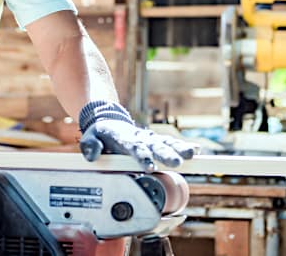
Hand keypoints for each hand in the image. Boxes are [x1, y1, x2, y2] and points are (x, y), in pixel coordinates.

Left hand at [78, 101, 198, 170]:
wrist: (109, 119)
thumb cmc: (101, 133)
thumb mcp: (90, 137)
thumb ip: (90, 145)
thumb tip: (92, 155)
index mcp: (125, 138)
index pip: (135, 147)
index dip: (143, 156)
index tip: (149, 166)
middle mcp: (140, 137)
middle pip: (155, 145)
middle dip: (166, 154)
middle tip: (176, 162)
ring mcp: (149, 138)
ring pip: (166, 142)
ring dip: (178, 148)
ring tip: (191, 154)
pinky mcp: (155, 141)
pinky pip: (170, 143)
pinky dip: (183, 146)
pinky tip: (196, 150)